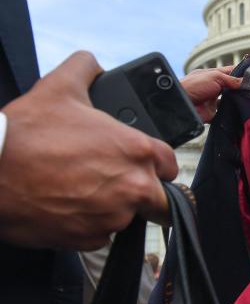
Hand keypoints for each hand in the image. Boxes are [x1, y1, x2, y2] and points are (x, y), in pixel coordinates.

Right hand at [0, 52, 176, 249]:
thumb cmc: (25, 133)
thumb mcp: (59, 86)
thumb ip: (86, 68)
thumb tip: (93, 64)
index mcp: (138, 151)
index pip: (170, 163)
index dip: (157, 162)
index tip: (142, 163)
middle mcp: (133, 187)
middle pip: (159, 199)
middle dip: (145, 193)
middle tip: (117, 182)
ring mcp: (112, 217)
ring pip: (126, 217)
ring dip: (111, 207)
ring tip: (81, 189)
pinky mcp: (87, 239)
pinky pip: (99, 235)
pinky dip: (88, 224)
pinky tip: (66, 205)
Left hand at [179, 65, 240, 121]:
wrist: (181, 105)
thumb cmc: (193, 86)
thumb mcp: (215, 77)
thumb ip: (231, 79)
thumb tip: (246, 82)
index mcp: (213, 75)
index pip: (231, 72)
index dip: (242, 72)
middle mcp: (214, 87)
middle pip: (232, 86)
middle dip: (242, 88)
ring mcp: (213, 100)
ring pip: (230, 100)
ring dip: (238, 100)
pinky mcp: (212, 112)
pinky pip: (225, 112)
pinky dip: (232, 112)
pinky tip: (240, 110)